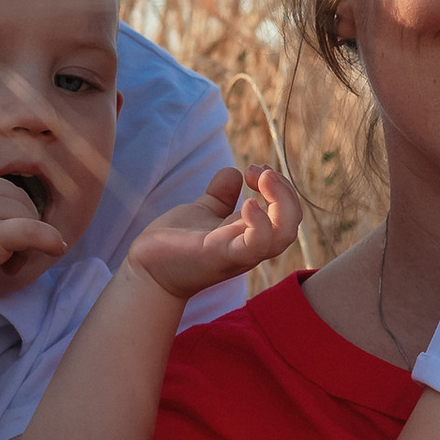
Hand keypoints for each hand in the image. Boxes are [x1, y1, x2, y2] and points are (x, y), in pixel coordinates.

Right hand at [0, 171, 73, 304]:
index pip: (1, 190)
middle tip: (13, 255)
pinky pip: (34, 232)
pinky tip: (57, 248)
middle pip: (19, 200)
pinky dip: (50, 240)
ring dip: (27, 242)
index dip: (11, 212)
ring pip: (27, 216)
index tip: (8, 235)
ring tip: (11, 266)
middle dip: (23, 224)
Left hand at [129, 164, 303, 303]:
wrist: (147, 270)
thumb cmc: (175, 245)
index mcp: (249, 234)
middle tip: (260, 171)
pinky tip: (248, 203)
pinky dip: (260, 223)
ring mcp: (239, 253)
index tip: (255, 169)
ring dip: (282, 202)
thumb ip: (221, 195)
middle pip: (291, 222)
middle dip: (285, 190)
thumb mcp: (204, 212)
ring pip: (283, 235)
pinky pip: (256, 245)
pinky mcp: (221, 256)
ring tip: (262, 177)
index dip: (279, 186)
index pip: (286, 212)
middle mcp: (250, 245)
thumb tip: (234, 172)